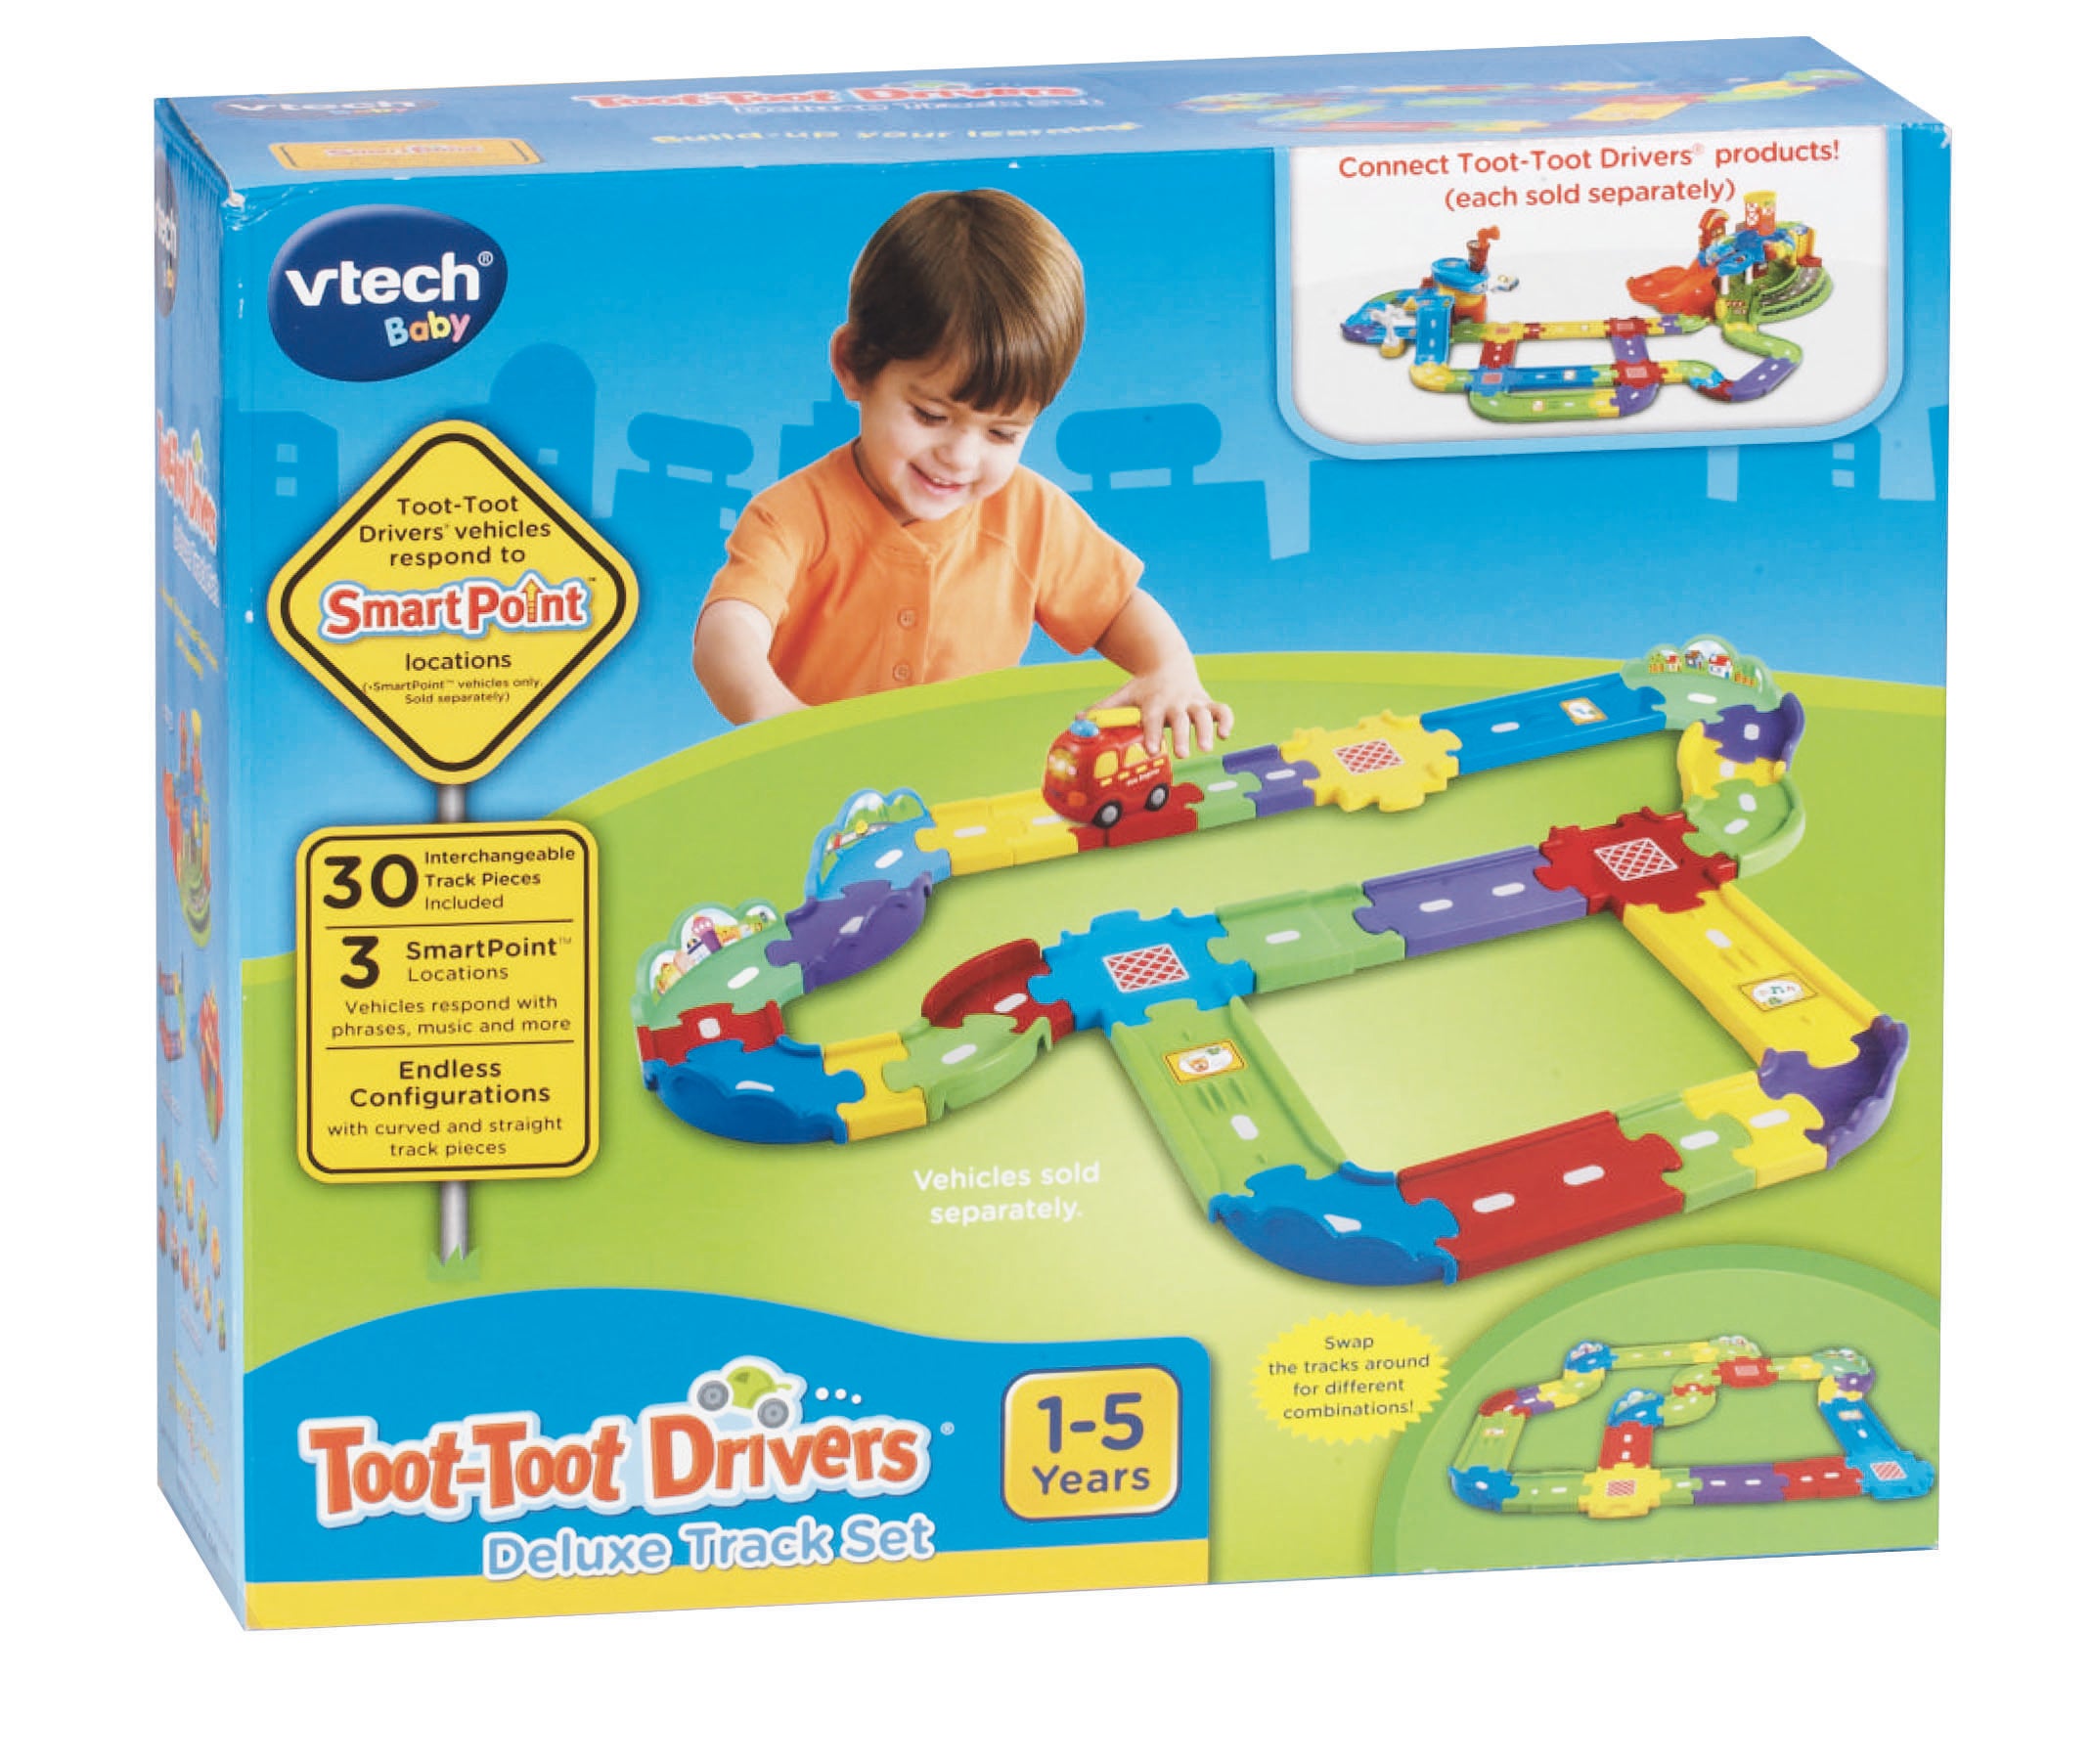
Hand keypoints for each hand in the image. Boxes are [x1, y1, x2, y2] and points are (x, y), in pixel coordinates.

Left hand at [1089, 660, 1233, 758]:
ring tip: (1207, 748)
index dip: (1151, 733)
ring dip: (1206, 730)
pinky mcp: (1207, 702)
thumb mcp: (1124, 696)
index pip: (1152, 720)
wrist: (1167, 661)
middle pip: (1180, 719)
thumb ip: (1104, 710)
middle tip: (1182, 754)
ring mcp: (1193, 702)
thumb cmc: (1143, 688)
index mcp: (1153, 703)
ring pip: (1203, 715)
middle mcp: (1175, 702)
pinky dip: (1226, 720)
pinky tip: (1225, 735)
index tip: (1150, 749)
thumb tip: (1077, 721)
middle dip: (1182, 736)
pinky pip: (1222, 710)